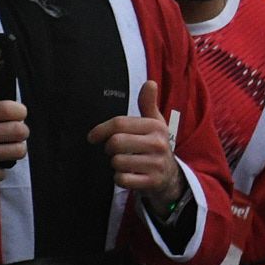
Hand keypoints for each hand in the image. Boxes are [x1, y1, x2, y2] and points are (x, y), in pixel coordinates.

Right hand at [0, 90, 28, 189]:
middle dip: (22, 130)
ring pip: (18, 151)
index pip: (7, 109)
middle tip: (18, 130)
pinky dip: (1, 168)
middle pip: (19, 131)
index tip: (19, 113)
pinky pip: (4, 171)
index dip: (20, 110)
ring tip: (11, 146)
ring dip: (17, 148)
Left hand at [87, 80, 182, 208]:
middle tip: (113, 150)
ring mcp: (156, 164)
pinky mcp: (152, 182)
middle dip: (109, 148)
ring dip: (115, 164)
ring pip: (117, 162)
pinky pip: (122, 179)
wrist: (170, 176)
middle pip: (115, 142)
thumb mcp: (155, 124)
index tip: (93, 137)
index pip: (119, 124)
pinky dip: (120, 178)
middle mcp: (158, 144)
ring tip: (124, 162)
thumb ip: (148, 103)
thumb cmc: (155, 146)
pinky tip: (128, 175)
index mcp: (156, 126)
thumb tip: (150, 83)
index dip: (101, 129)